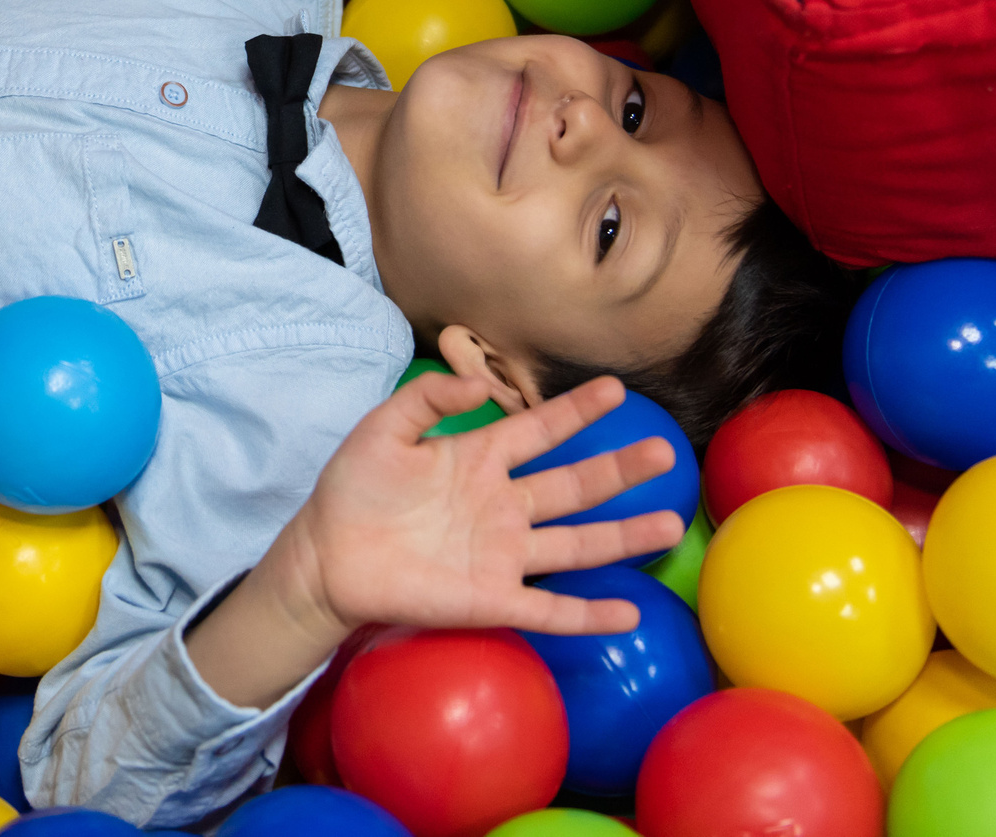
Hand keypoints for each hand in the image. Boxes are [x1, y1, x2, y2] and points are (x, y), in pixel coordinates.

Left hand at [284, 372, 683, 641]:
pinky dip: (588, 614)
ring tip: (669, 524)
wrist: (325, 558)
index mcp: (479, 460)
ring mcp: (502, 556)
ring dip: (624, 538)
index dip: (576, 411)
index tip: (615, 390)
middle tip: (664, 452)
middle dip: (619, 470)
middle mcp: (502, 506)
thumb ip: (429, 398)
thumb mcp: (385, 429)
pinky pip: (549, 609)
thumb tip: (479, 382)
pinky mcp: (492, 600)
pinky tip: (628, 613)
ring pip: (577, 545)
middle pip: (574, 486)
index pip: (539, 430)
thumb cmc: (353, 490)